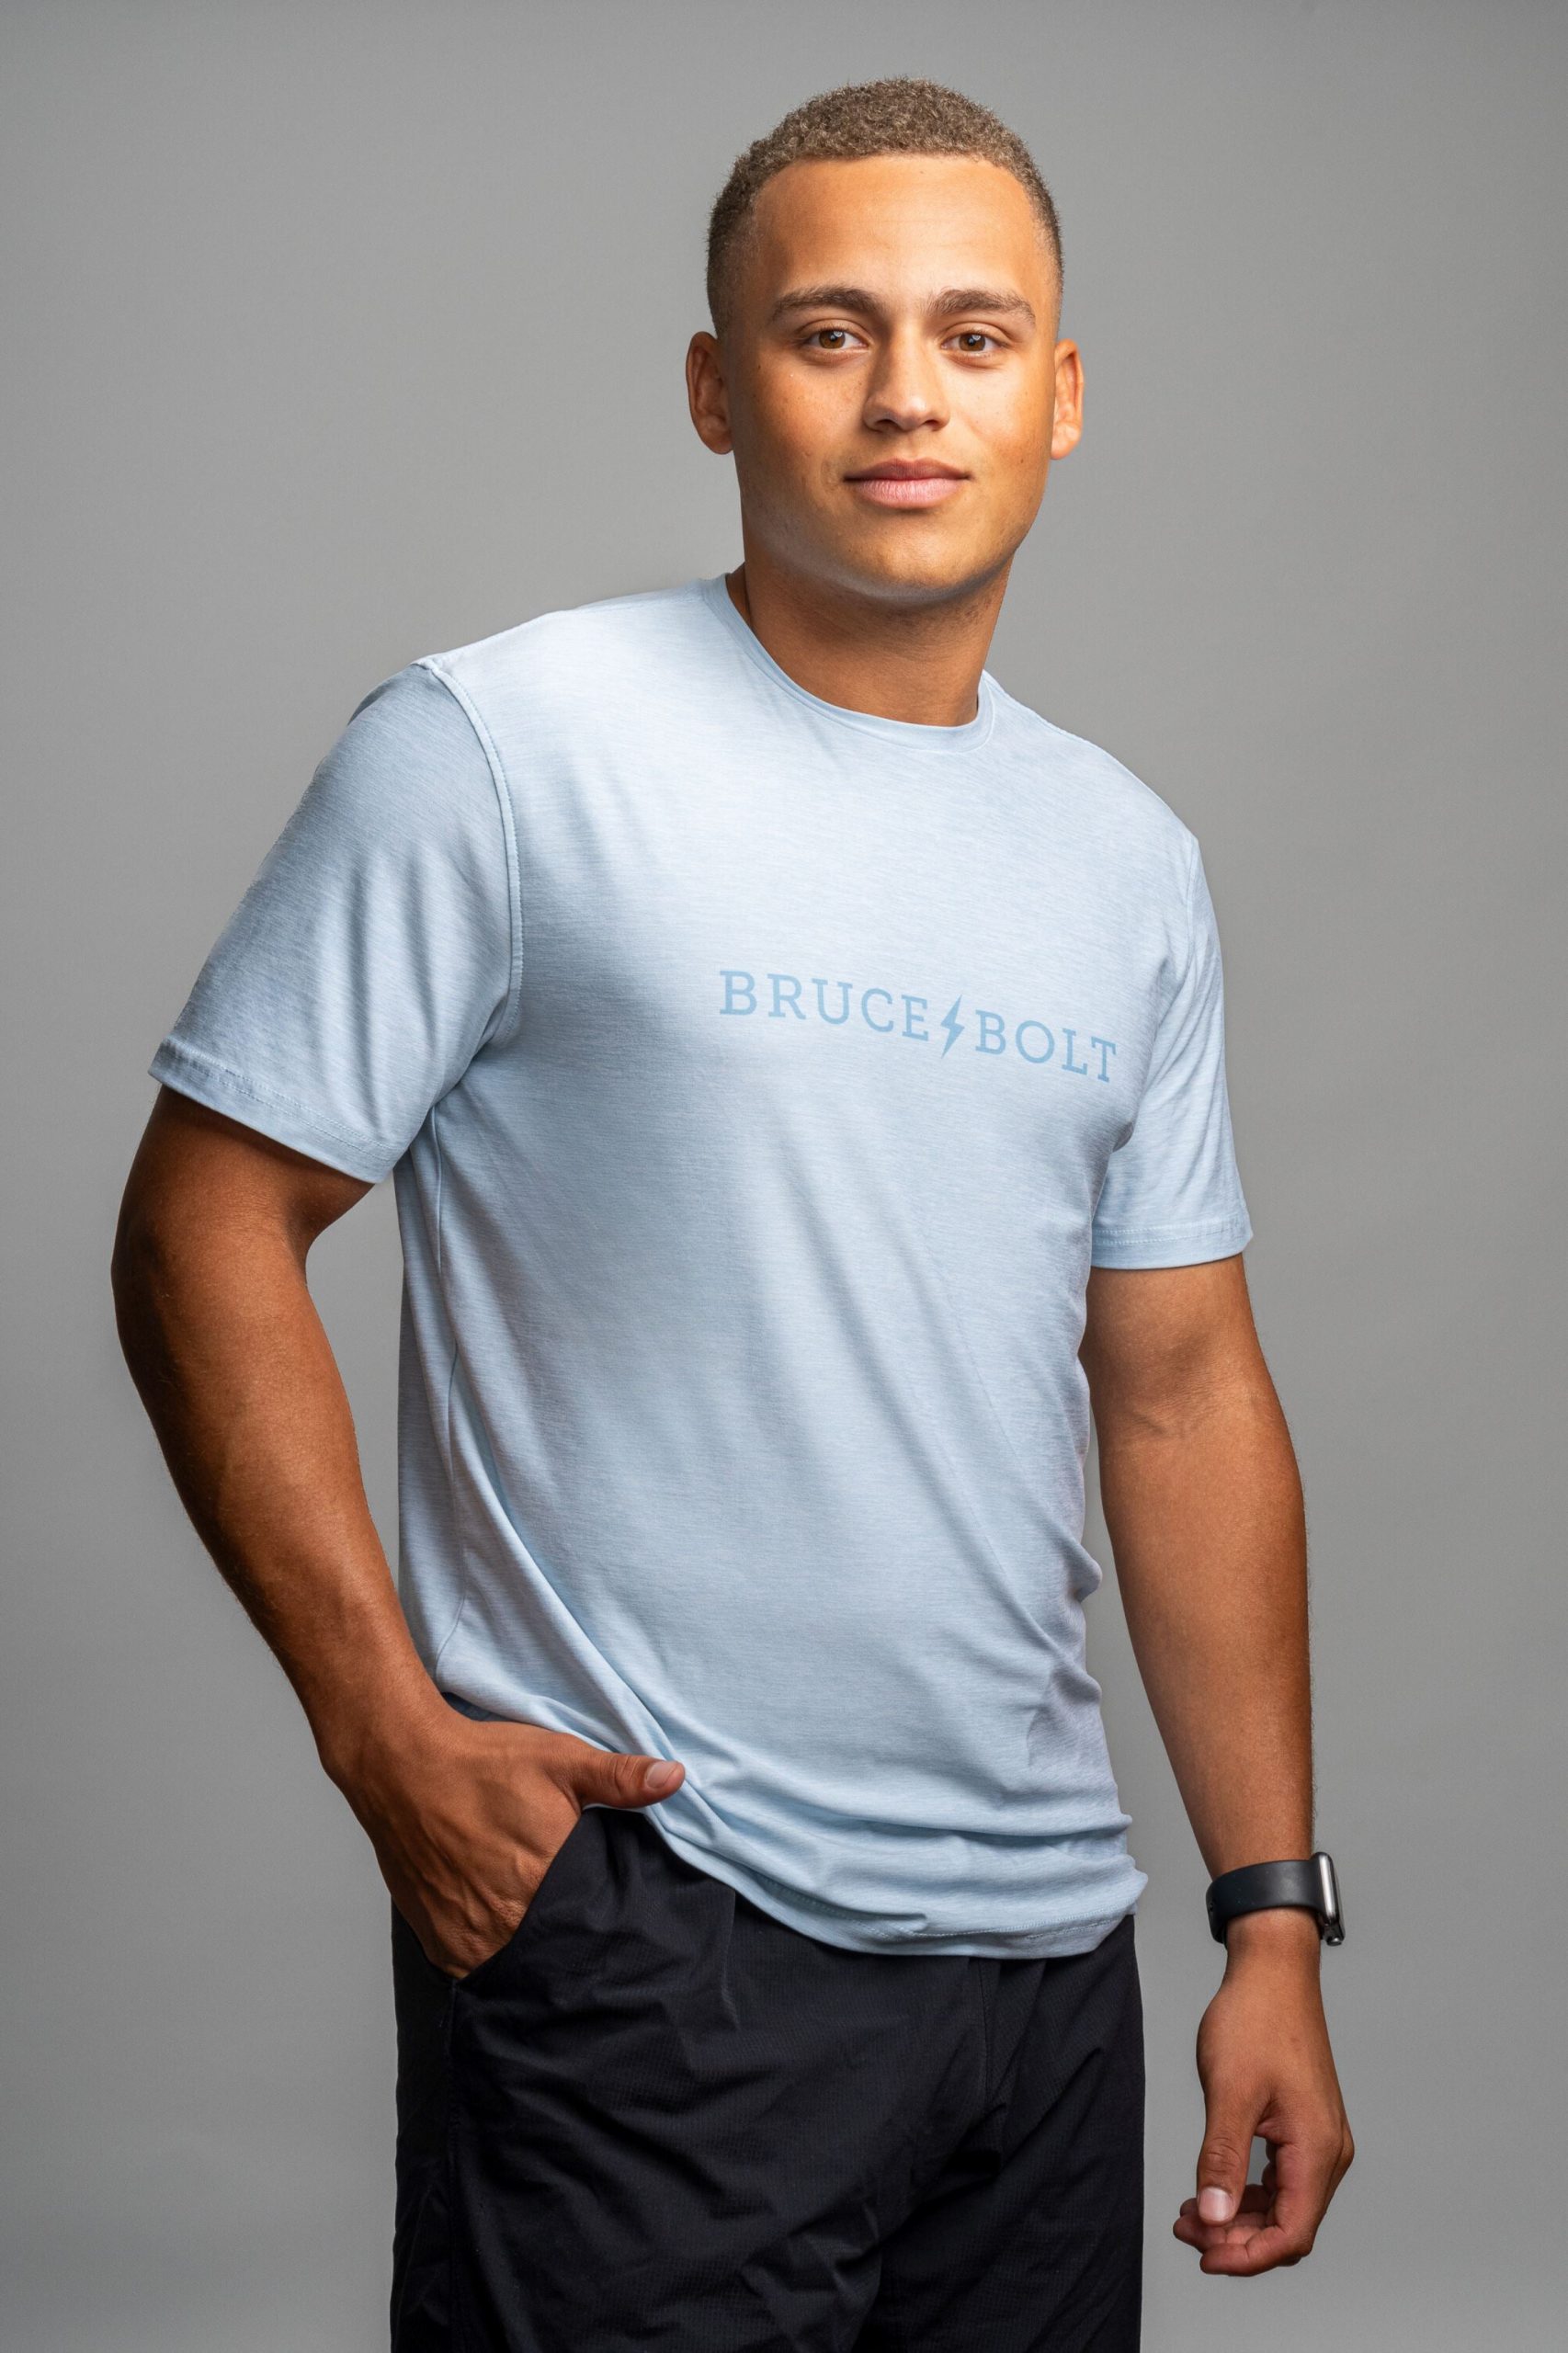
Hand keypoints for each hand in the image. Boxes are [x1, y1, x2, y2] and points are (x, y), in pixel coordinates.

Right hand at [335, 1693, 685, 1977]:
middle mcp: (508, 1919)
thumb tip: (676, 1778)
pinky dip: (493, 1958)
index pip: (595, 1928)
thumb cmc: (483, 1763)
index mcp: (548, 1880)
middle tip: (580, 1928)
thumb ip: (620, 1778)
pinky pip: (476, 1968)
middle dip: (572, 1944)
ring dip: (532, 1955)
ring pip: (517, 1966)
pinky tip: (504, 1936)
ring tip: (543, 1935)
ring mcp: (469, 1937)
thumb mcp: (561, 1760)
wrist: (402, 1768)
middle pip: (557, 1952)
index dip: (608, 1928)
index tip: (618, 1925)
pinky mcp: (438, 1941)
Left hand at [1173, 1908, 1353, 2273]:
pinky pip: (1281, 2180)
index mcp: (1317, 2149)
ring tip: (1192, 2213)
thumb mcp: (1229, 2092)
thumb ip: (1221, 2159)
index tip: (1203, 2254)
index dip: (1246, 2256)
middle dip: (1237, 2239)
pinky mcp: (1304, 2126)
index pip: (1291, 2234)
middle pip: (1289, 2227)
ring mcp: (1319, 2139)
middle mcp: (1328, 2151)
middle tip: (1186, 2230)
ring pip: (1284, 2206)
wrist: (1273, 1970)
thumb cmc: (1255, 2020)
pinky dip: (1248, 2192)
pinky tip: (1213, 2188)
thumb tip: (1212, 2219)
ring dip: (1240, 2218)